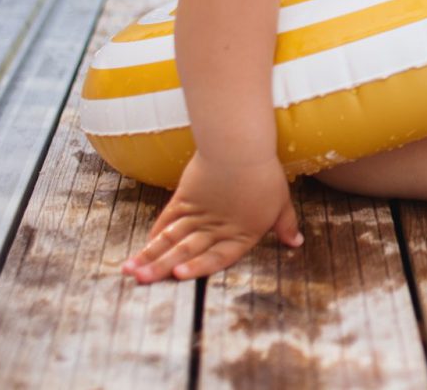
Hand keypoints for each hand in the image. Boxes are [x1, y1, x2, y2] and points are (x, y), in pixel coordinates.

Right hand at [121, 152, 301, 282]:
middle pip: (186, 250)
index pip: (218, 257)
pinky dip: (156, 233)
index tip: (179, 275)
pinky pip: (168, 219)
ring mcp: (198, 212)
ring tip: (130, 270)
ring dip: (150, 255)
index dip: (198, 267)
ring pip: (171, 238)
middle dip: (161, 267)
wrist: (239, 146)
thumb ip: (285, 225)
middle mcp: (216, 227)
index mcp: (241, 233)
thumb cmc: (265, 173)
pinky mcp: (186, 197)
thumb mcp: (281, 201)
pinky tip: (143, 246)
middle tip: (140, 281)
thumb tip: (296, 243)